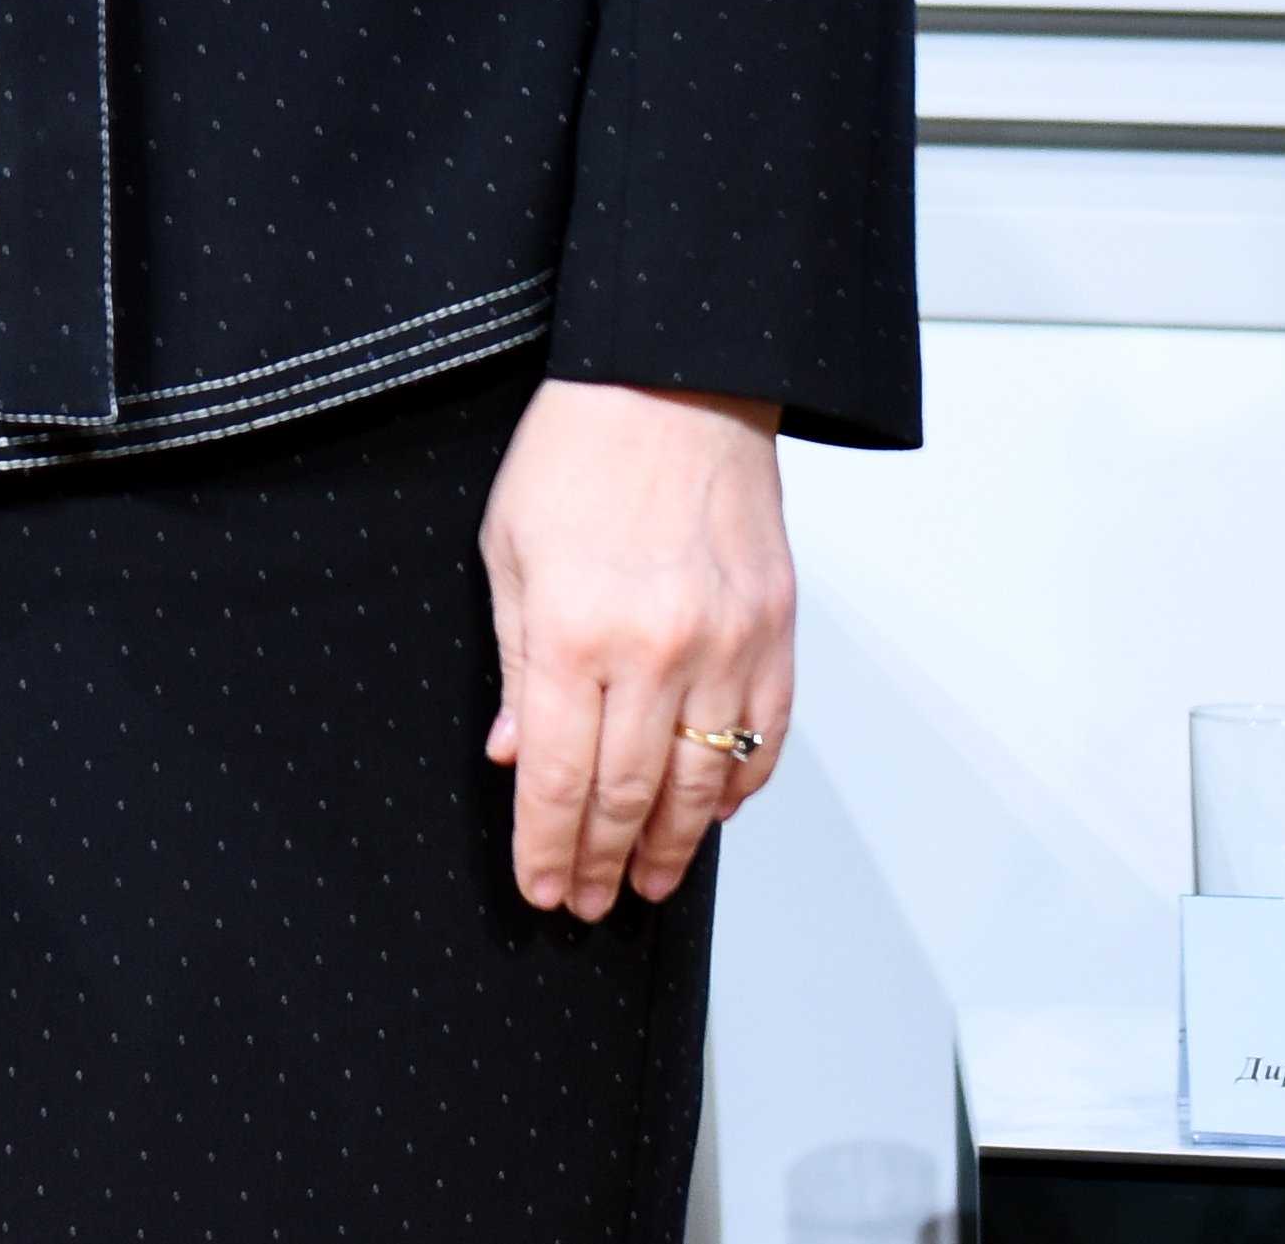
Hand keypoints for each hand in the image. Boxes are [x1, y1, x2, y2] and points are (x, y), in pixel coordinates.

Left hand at [477, 375, 792, 918]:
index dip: (549, 848)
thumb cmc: (578, 452)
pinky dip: (737, 786)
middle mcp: (656, 651)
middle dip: (604, 862)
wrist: (673, 381)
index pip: (560, 779)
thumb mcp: (509, 552)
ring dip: (672, 845)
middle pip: (628, 795)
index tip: (544, 889)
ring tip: (647, 881)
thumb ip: (517, 665)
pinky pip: (763, 735)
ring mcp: (726, 644)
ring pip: (701, 782)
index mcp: (574, 632)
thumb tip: (516, 757)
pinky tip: (708, 813)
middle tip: (591, 902)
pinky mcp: (775, 630)